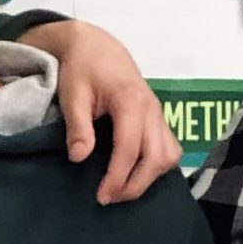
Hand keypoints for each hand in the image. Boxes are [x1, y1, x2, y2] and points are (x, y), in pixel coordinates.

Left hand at [23, 20, 180, 202]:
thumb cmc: (81, 68)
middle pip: (156, 157)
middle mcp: (151, 109)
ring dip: (150, 177)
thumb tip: (79, 158)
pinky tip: (136, 173)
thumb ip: (78, 126)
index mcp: (130, 101)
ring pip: (169, 155)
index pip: (130, 149)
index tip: (102, 196)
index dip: (118, 177)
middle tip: (109, 198)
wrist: (94, 45)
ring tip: (122, 188)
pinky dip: (157, 165)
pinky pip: (169, 147)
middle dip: (136, 184)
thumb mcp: (72, 95)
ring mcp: (158, 113)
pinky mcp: (158, 117)